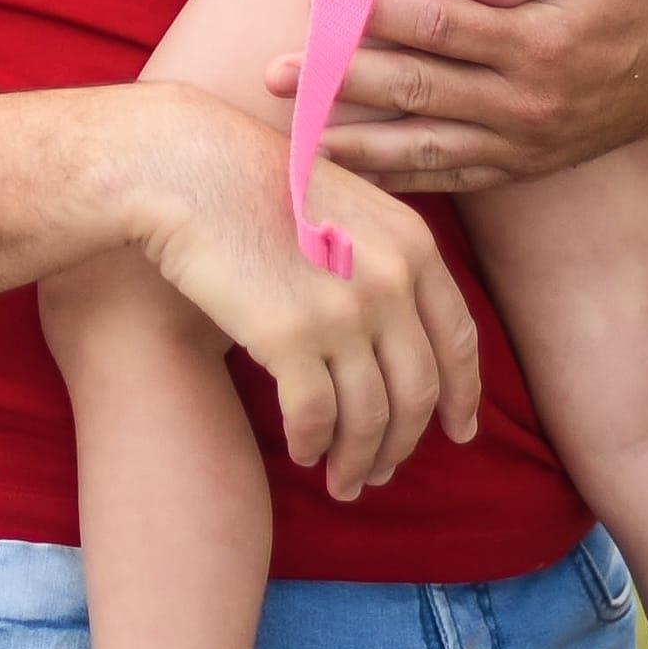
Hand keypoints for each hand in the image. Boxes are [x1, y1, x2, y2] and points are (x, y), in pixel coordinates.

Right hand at [108, 87, 482, 497]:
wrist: (186, 166)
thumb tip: (395, 332)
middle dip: (402, 444)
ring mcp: (343, 310)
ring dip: (358, 460)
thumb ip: (383, 258)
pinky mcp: (288, 336)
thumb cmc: (251, 182)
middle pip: (416, 391)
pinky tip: (302, 453)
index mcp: (413, 246)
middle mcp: (391, 281)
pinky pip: (313, 416)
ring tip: (342, 482)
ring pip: (369, 417)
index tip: (458, 433)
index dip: (462, 396)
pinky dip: (311, 444)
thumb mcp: (345, 203)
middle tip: (383, 473)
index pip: (456, 341)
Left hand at [277, 0, 647, 193]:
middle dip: (339, 81)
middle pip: (415, 90)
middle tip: (275, 74)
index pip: (439, 27)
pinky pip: (451, 178)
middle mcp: (525, 103)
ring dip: (353, 141)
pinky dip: (399, 178)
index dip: (378, 14)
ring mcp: (522, 143)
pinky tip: (352, 175)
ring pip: (423, 147)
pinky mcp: (522, 167)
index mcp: (537, 45)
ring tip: (294, 137)